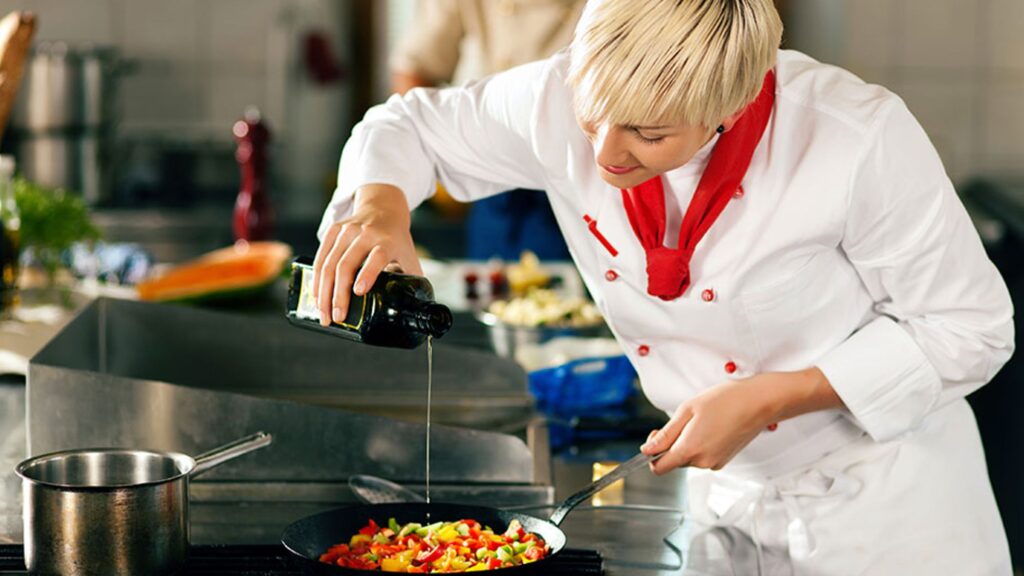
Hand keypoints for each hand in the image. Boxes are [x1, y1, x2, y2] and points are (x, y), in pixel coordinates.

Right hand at [312, 184, 422, 325]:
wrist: (383, 207)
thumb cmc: (396, 238)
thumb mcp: (408, 254)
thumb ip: (411, 278)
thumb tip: (416, 306)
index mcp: (387, 242)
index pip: (376, 257)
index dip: (367, 274)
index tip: (359, 291)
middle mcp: (365, 234)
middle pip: (346, 265)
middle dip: (338, 294)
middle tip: (336, 317)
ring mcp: (347, 231)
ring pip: (328, 263)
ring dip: (322, 291)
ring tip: (323, 313)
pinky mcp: (333, 230)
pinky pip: (320, 257)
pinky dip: (315, 278)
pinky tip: (316, 295)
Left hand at [640, 368, 841, 473]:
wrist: (758, 402)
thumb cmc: (725, 401)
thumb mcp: (687, 411)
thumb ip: (666, 434)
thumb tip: (647, 449)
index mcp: (690, 450)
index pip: (658, 468)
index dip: (651, 453)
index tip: (657, 436)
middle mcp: (702, 462)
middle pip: (674, 461)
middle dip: (671, 444)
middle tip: (682, 420)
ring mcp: (715, 463)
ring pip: (688, 458)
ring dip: (687, 442)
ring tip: (701, 420)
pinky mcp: (724, 460)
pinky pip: (702, 456)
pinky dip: (700, 444)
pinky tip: (711, 426)